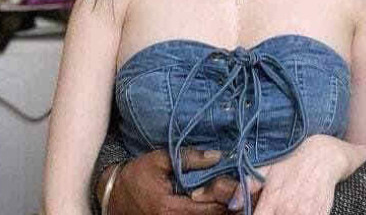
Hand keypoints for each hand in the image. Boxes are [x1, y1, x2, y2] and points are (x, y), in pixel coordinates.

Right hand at [104, 148, 235, 214]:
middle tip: (251, 191)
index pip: (210, 207)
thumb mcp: (160, 160)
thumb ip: (189, 158)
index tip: (248, 183)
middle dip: (232, 204)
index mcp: (170, 208)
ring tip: (241, 196)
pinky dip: (212, 212)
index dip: (229, 196)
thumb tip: (218, 156)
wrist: (114, 195)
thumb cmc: (137, 175)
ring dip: (224, 209)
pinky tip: (223, 203)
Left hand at [230, 136, 349, 214]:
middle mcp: (287, 209)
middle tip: (273, 210)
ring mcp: (305, 214)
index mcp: (272, 198)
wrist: (322, 155)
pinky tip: (298, 210)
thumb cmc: (291, 160)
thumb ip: (247, 185)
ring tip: (284, 209)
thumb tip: (232, 204)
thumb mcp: (267, 168)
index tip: (255, 214)